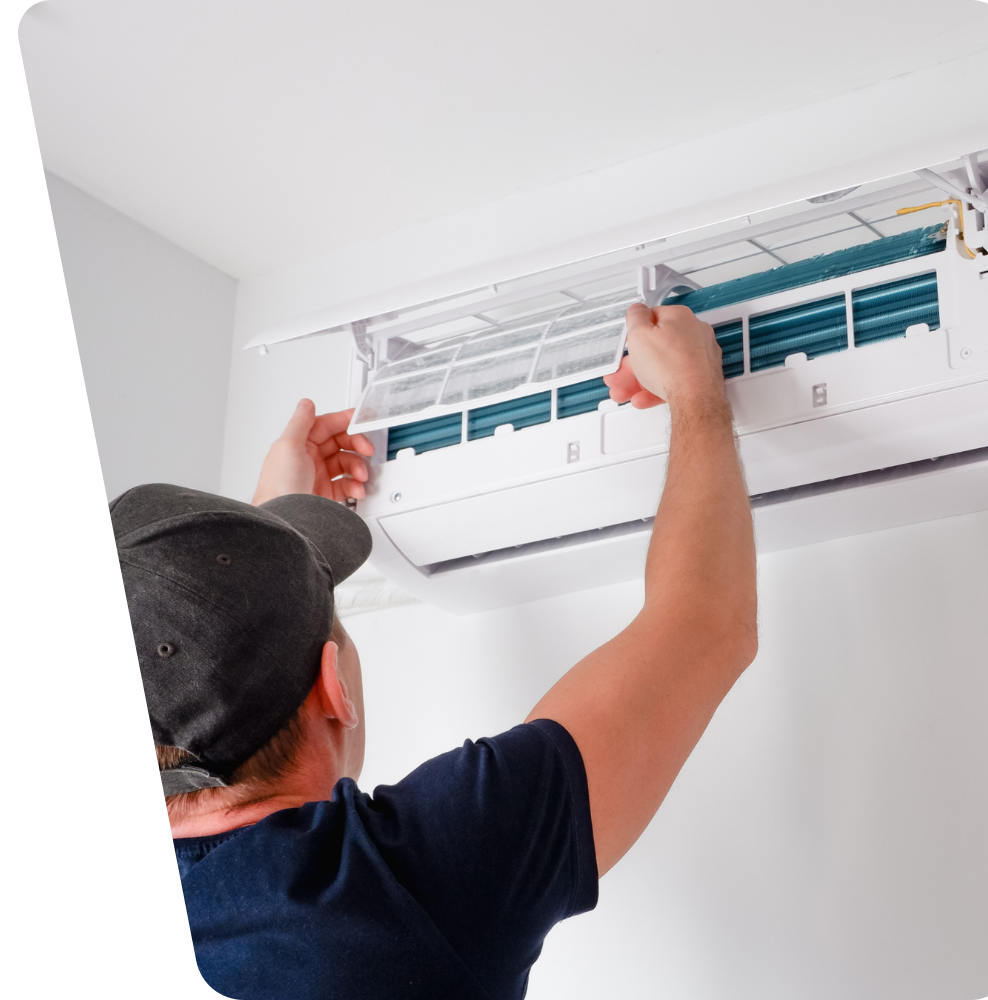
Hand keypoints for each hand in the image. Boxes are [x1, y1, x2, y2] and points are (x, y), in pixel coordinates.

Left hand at [252, 399, 374, 505]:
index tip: (362, 420)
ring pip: (347, 464)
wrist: (285, 522)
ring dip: (358, 468)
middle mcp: (308, 459)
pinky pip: (348, 485)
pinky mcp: (326, 495)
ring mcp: (318, 477)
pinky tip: (357, 489)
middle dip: (356, 445)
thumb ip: (300, 422)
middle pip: (340, 443)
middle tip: (367, 450)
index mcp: (298, 444)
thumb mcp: (288, 447)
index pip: (326, 425)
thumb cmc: (279, 488)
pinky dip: (356, 486)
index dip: (345, 421)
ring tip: (361, 476)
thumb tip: (306, 403)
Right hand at [603, 304, 722, 408]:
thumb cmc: (671, 366)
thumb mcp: (639, 334)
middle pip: (657, 346)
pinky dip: (658, 388)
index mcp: (679, 317)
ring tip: (626, 391)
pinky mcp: (703, 376)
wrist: (695, 398)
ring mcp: (701, 355)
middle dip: (634, 363)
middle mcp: (694, 333)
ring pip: (664, 366)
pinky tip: (644, 397)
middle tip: (621, 373)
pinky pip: (675, 380)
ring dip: (641, 379)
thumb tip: (637, 310)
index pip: (652, 318)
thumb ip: (635, 318)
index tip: (629, 343)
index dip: (635, 333)